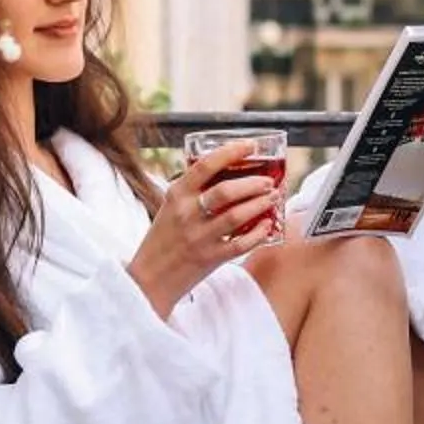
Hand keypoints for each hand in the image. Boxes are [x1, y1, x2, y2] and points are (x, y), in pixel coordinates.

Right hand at [128, 142, 280, 318]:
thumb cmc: (164, 238)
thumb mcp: (171, 207)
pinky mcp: (210, 258)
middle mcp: (187, 213)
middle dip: (253, 183)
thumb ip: (193, 192)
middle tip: (268, 181)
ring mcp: (199, 237)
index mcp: (177, 194)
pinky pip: (240, 244)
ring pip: (237, 216)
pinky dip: (258, 234)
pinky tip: (267, 226)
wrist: (150, 278)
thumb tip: (228, 172)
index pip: (206, 165)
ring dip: (260, 204)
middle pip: (226, 191)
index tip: (250, 145)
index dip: (232, 152)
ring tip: (272, 197)